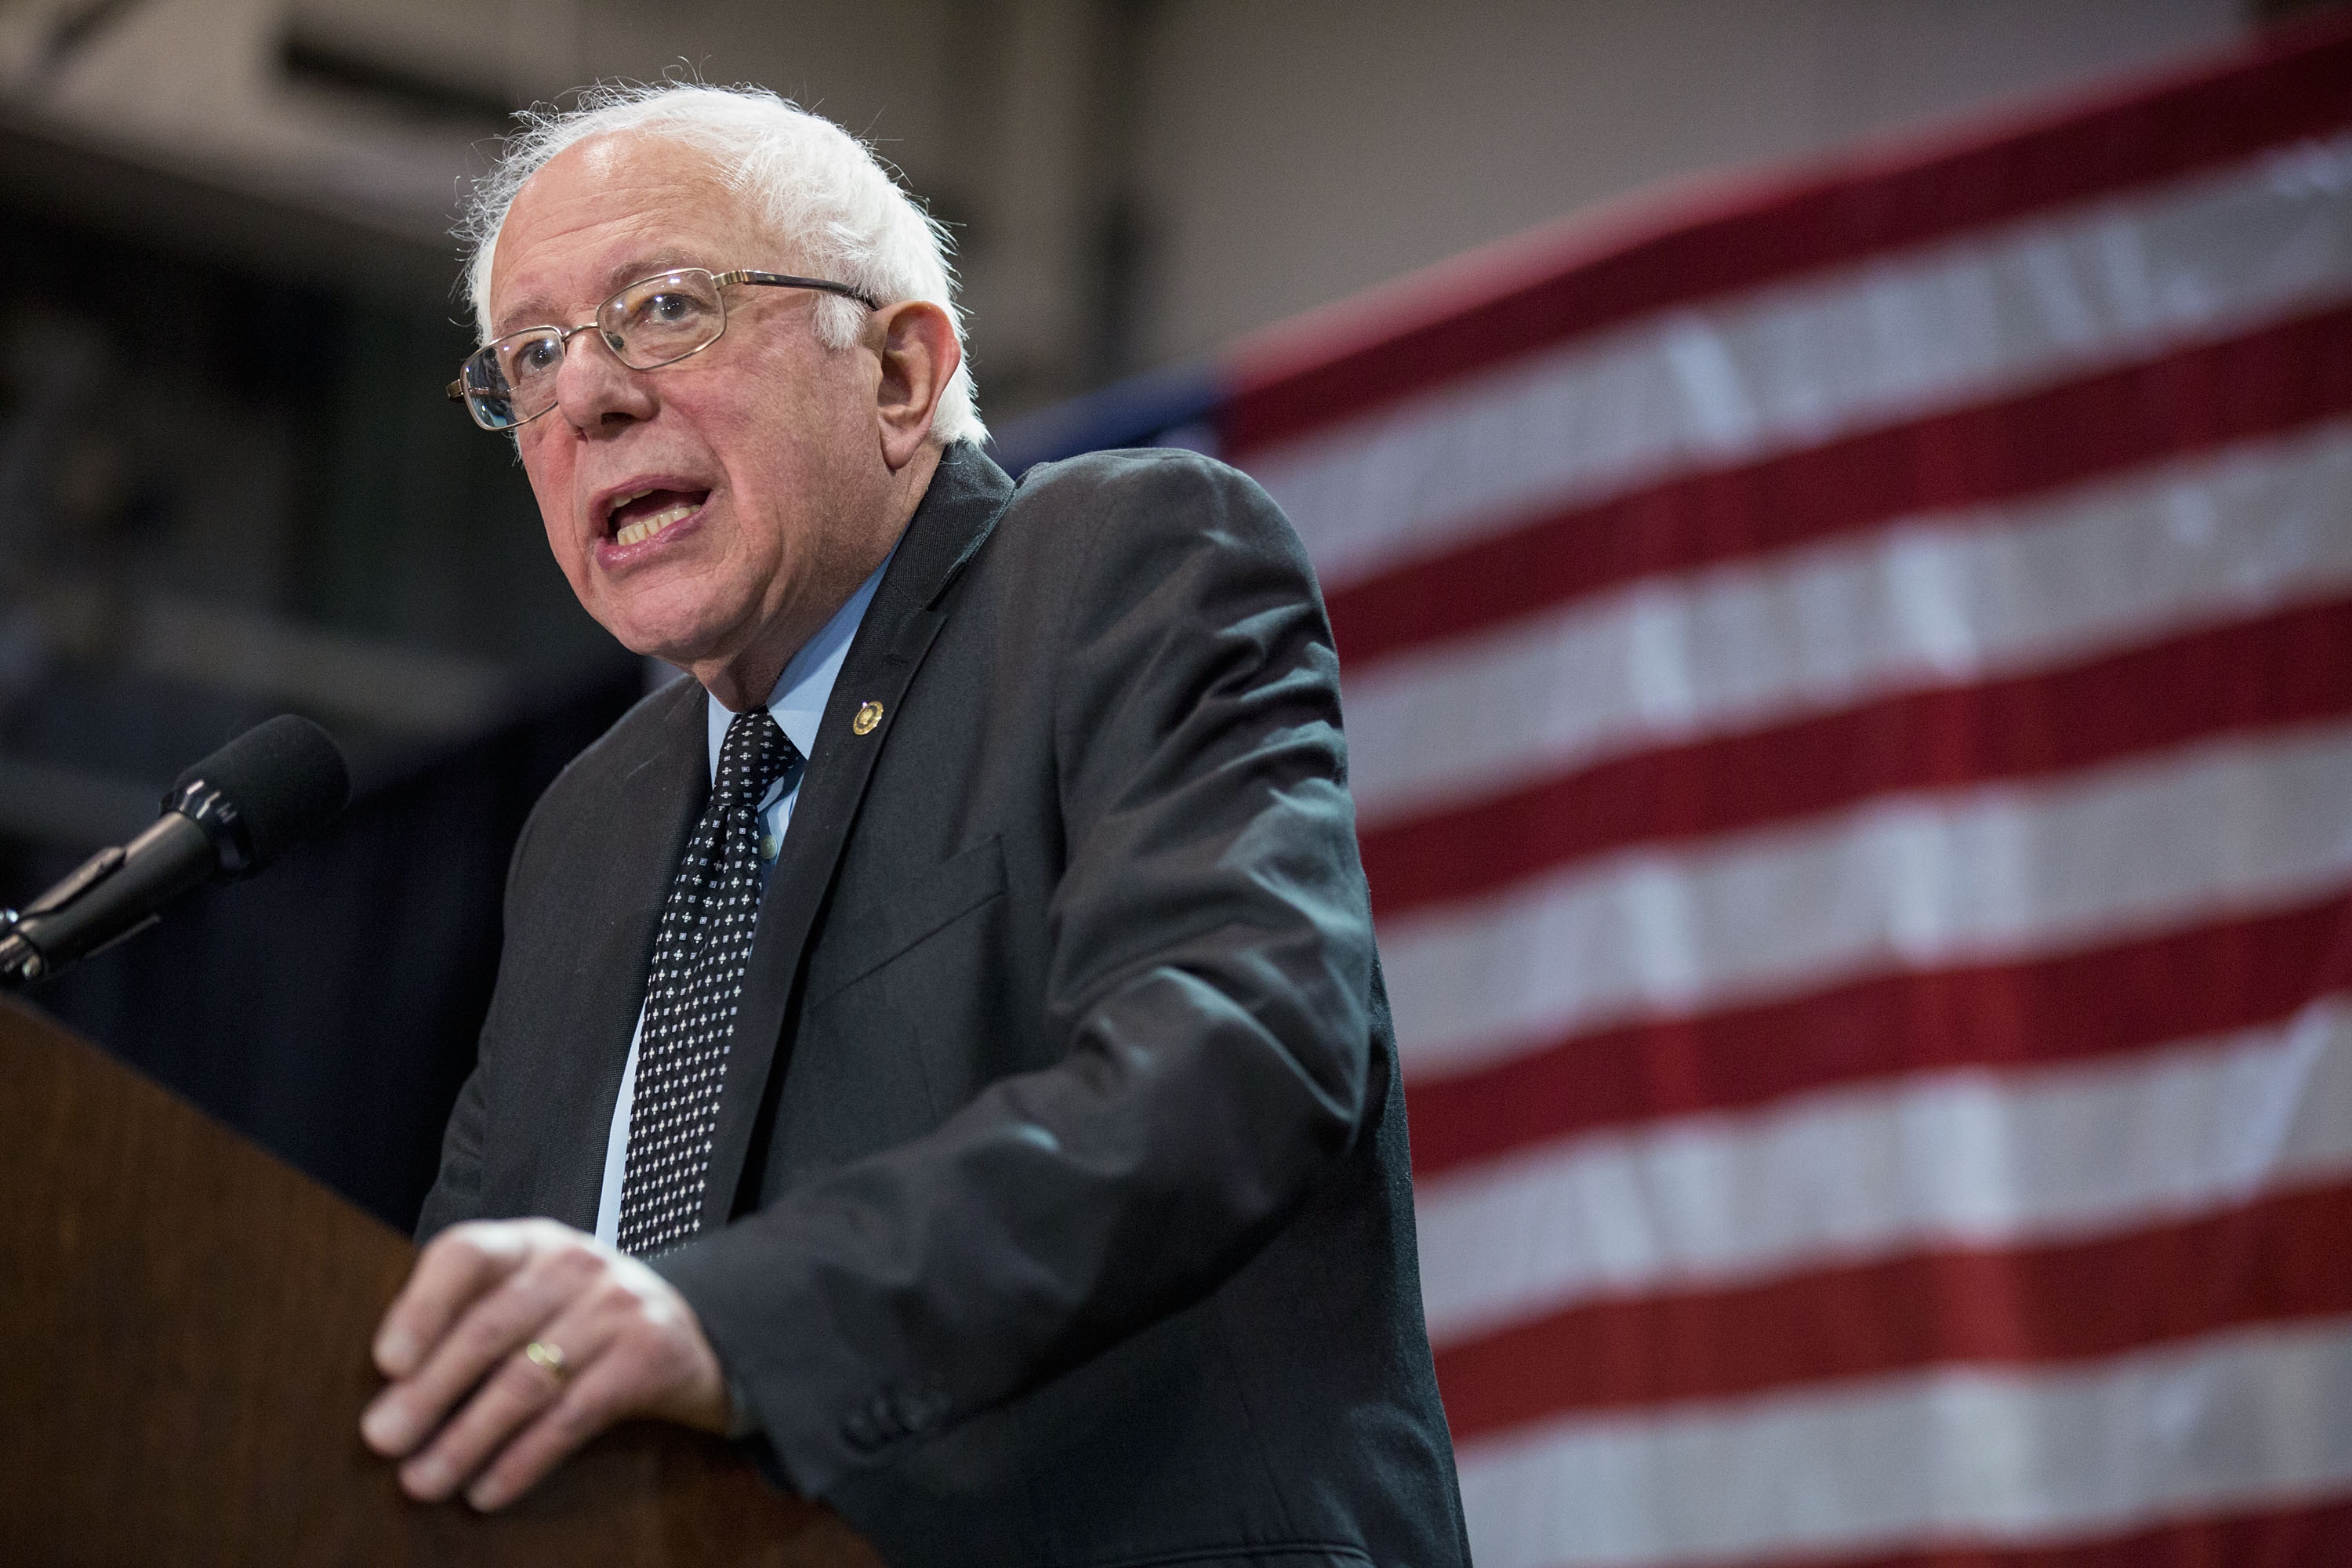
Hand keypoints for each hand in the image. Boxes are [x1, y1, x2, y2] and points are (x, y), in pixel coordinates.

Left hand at [361, 1218, 731, 1509]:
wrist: (697, 1333)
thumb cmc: (586, 1323)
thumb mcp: (534, 1298)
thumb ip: (472, 1319)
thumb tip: (389, 1392)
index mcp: (531, 1243)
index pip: (466, 1254)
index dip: (421, 1306)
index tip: (386, 1363)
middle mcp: (574, 1263)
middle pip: (490, 1327)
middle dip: (429, 1391)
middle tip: (384, 1440)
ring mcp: (617, 1305)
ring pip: (527, 1379)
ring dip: (467, 1438)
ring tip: (425, 1479)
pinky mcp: (649, 1354)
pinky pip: (573, 1415)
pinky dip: (524, 1459)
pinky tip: (489, 1489)